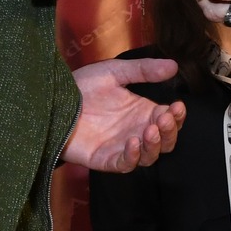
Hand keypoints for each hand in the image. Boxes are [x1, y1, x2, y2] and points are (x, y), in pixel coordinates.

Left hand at [63, 58, 184, 172]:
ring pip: (150, 156)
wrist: (53, 100)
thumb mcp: (115, 71)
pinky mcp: (106, 159)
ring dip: (155, 145)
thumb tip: (173, 65)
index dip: (177, 116)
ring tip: (150, 130)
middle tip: (165, 118)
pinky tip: (133, 142)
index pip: (169, 118)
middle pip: (165, 141)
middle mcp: (136, 131)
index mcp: (142, 111)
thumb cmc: (83, 85)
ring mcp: (122, 146)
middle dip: (170, 132)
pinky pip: (126, 164)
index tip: (177, 105)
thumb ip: (143, 70)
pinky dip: (133, 157)